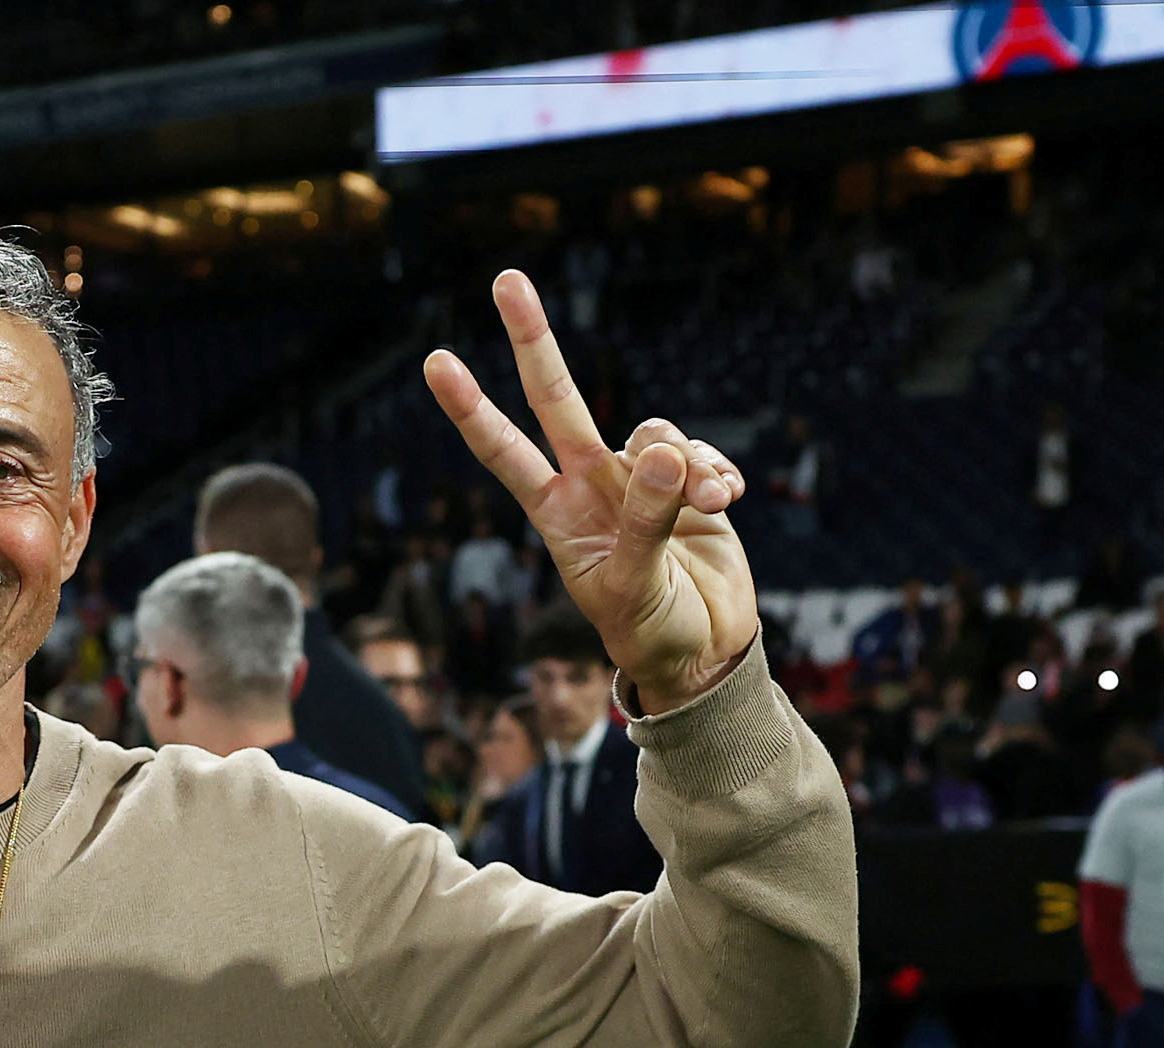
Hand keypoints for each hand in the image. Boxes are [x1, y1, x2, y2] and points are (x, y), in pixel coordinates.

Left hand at [425, 270, 757, 711]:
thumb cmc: (649, 630)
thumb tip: (660, 451)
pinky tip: (728, 500)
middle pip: (556, 399)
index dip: (470, 409)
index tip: (435, 360)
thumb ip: (644, 521)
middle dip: (532, 340)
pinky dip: (717, 471)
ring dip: (685, 459)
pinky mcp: (691, 483)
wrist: (704, 652)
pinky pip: (701, 454)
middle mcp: (591, 484)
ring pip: (653, 432)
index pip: (503, 451)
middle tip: (504, 280)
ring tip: (710, 501)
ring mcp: (641, 480)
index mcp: (556, 513)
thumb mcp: (634, 588)